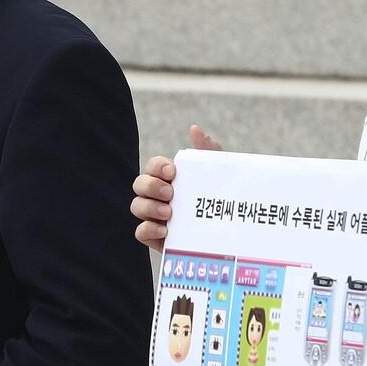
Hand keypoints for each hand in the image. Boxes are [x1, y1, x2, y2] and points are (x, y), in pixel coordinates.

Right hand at [130, 124, 220, 250]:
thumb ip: (207, 151)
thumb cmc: (219, 199)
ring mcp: (154, 216)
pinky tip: (165, 230)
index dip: (157, 167)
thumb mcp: (216, 175)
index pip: (153, 166)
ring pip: (136, 206)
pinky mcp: (155, 236)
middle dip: (151, 186)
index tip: (172, 171)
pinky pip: (140, 232)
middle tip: (171, 193)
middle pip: (139, 184)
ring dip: (149, 207)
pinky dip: (149, 229)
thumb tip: (194, 129)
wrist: (231, 231)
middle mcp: (157, 195)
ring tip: (169, 213)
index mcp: (168, 178)